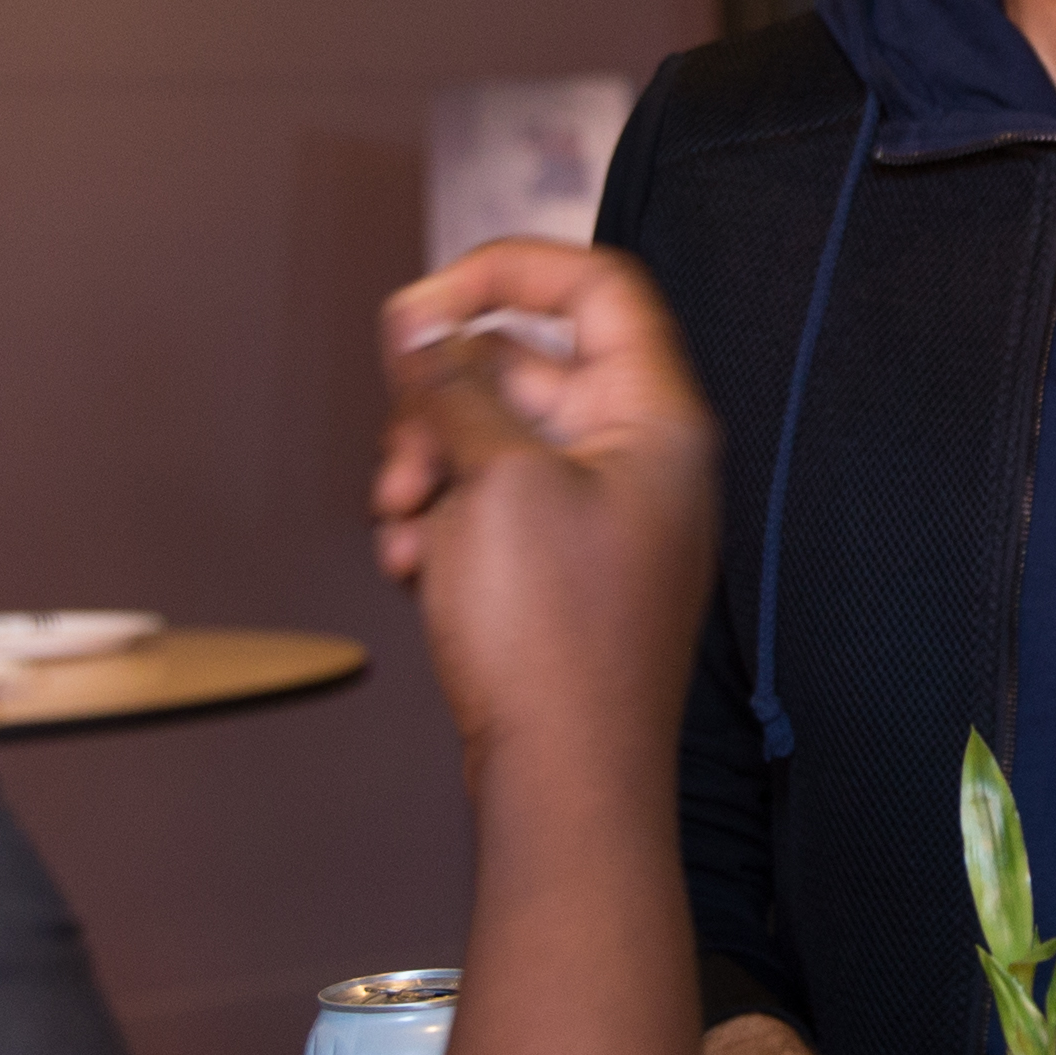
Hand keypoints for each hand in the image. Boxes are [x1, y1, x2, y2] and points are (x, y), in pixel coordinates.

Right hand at [371, 242, 714, 794]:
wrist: (564, 782)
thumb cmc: (555, 642)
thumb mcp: (491, 479)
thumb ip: (453, 384)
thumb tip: (421, 321)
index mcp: (654, 416)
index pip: (593, 283)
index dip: (504, 272)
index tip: (421, 306)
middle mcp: (639, 456)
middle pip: (523, 366)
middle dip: (438, 402)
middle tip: (401, 459)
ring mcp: (600, 515)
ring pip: (490, 440)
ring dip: (427, 470)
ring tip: (405, 528)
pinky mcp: (559, 569)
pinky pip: (487, 507)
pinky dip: (442, 525)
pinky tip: (418, 571)